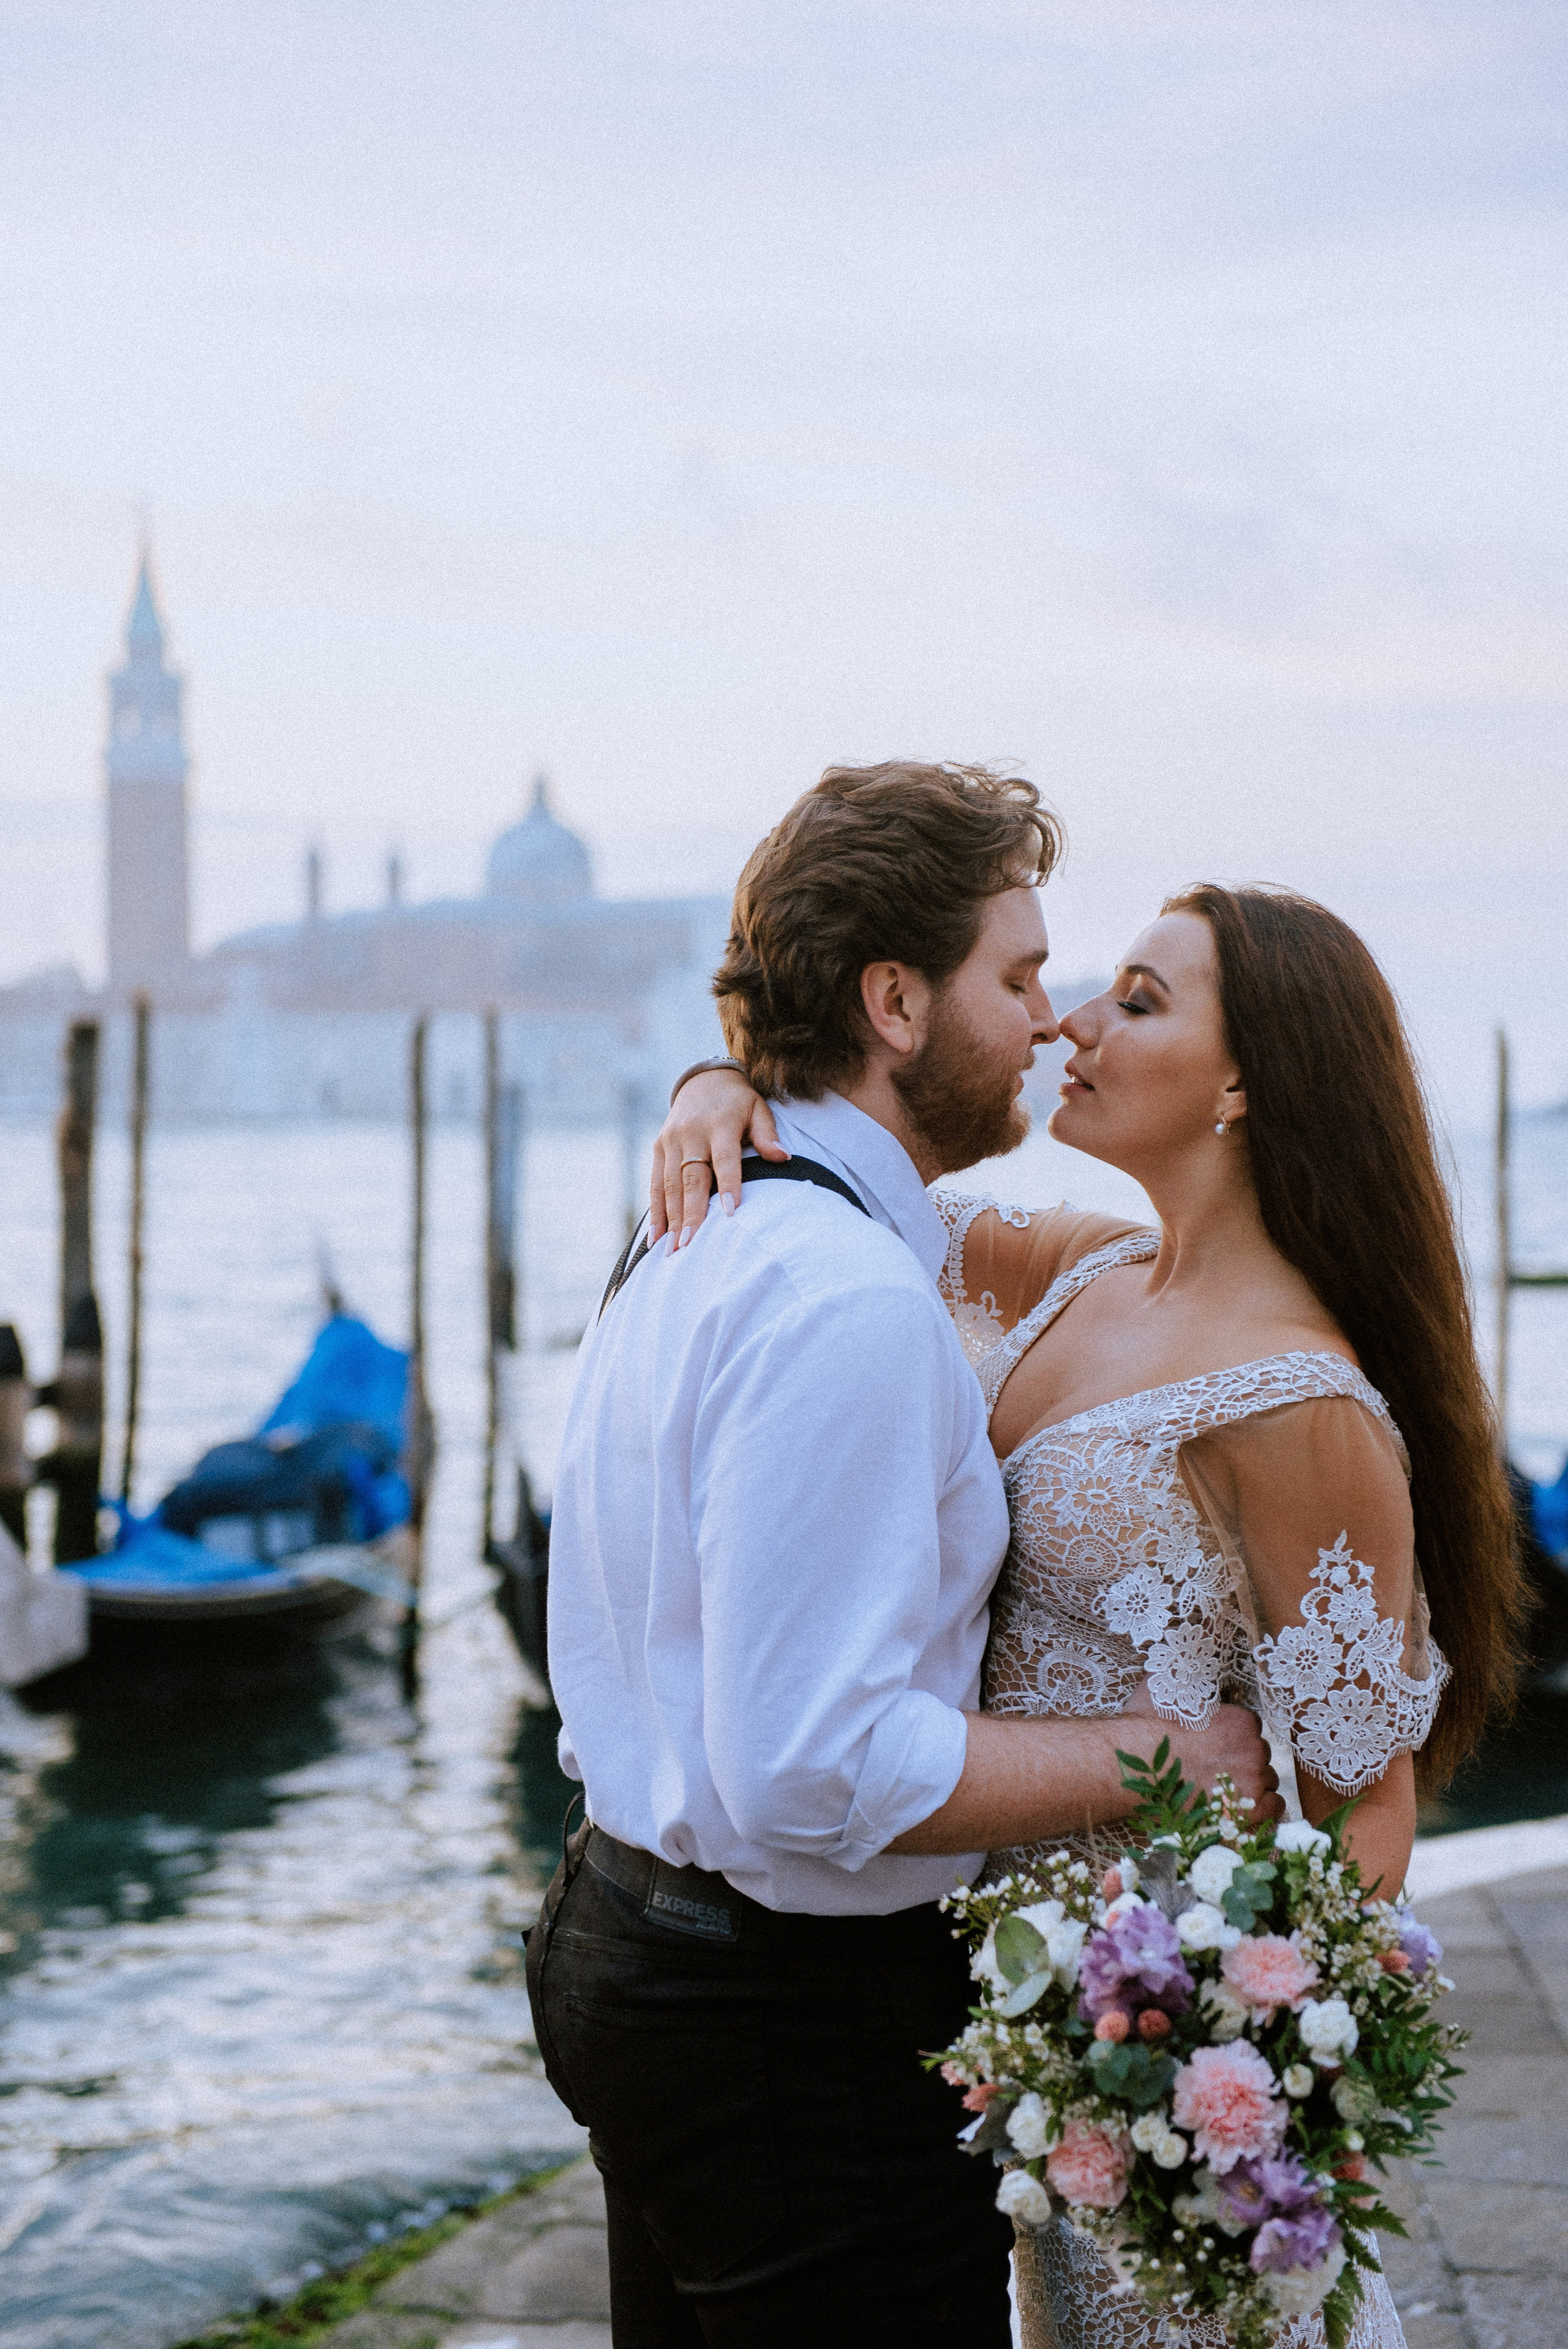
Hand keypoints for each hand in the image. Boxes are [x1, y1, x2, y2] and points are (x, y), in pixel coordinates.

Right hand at [648, 1070, 786, 1246]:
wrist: (703, 1081)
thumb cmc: (738, 1103)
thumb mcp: (758, 1109)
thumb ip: (767, 1135)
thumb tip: (783, 1157)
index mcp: (720, 1124)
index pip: (725, 1159)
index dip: (728, 1185)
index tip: (731, 1213)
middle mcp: (691, 1133)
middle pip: (692, 1178)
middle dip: (690, 1213)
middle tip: (690, 1245)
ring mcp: (671, 1141)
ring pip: (669, 1185)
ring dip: (670, 1219)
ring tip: (672, 1250)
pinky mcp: (658, 1147)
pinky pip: (654, 1183)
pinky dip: (655, 1211)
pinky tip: (657, 1237)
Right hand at [1119, 1688, 1284, 1824]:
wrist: (1135, 1769)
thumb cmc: (1146, 1730)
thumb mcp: (1163, 1690)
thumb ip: (1182, 1676)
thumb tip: (1179, 1660)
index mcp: (1242, 1722)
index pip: (1251, 1728)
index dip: (1233, 1737)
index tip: (1215, 1745)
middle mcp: (1254, 1750)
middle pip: (1258, 1754)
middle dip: (1241, 1759)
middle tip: (1214, 1768)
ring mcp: (1254, 1782)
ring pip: (1266, 1780)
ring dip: (1250, 1783)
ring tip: (1223, 1789)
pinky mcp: (1251, 1811)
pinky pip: (1274, 1807)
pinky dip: (1262, 1807)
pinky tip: (1239, 1804)